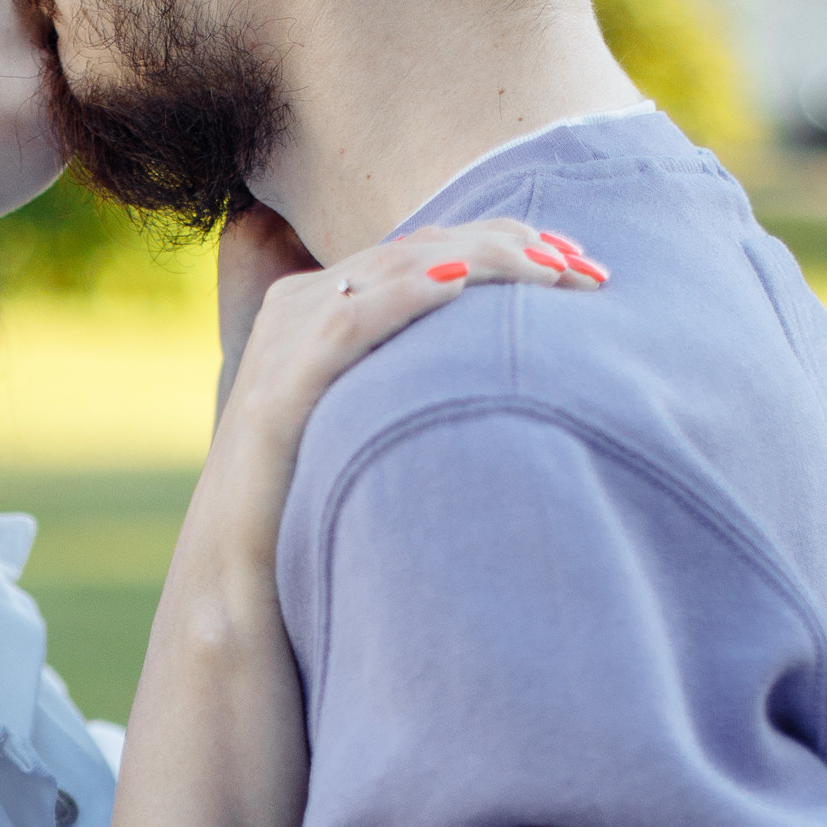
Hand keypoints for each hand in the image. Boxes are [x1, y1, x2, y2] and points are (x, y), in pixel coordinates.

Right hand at [193, 213, 598, 601]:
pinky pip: (349, 325)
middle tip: (589, 271)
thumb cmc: (312, 507)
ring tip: (550, 272)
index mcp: (323, 305)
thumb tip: (504, 366)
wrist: (237, 579)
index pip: (428, 249)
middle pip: (421, 247)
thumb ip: (415, 379)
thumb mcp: (372, 423)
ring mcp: (284, 343)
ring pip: (394, 269)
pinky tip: (461, 284)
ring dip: (481, 262)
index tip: (581, 266)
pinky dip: (407, 296)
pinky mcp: (277, 392)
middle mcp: (299, 307)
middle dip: (514, 250)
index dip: (507, 246)